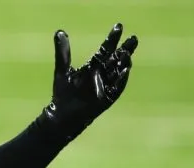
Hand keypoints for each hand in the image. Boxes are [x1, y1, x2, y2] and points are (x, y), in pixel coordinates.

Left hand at [41, 22, 138, 140]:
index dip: (112, 39)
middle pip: (116, 59)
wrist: (62, 115)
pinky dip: (121, 79)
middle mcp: (102, 75)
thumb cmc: (62, 94)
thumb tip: (59, 32)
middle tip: (134, 38)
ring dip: (124, 62)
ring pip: (118, 72)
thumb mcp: (62, 70)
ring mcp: (105, 86)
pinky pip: (117, 88)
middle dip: (125, 49)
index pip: (105, 50)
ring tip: (128, 52)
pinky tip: (126, 69)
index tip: (119, 26)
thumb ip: (63, 53)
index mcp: (93, 66)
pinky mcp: (107, 98)